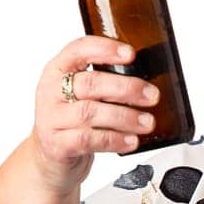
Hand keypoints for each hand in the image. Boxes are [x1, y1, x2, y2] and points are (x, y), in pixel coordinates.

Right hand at [29, 35, 158, 194]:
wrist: (51, 155)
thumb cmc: (72, 120)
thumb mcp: (82, 95)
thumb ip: (105, 84)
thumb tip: (146, 84)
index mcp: (58, 70)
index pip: (78, 50)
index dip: (105, 48)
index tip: (130, 54)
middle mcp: (51, 92)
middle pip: (90, 84)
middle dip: (126, 88)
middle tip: (151, 95)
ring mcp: (51, 119)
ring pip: (90, 113)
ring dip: (124, 117)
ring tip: (147, 122)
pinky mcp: (57, 145)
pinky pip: (88, 140)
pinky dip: (114, 140)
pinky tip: (131, 141)